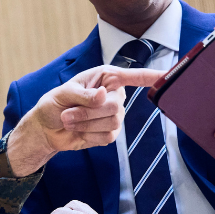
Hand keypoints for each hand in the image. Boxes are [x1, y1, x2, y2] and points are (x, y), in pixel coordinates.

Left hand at [7, 65, 165, 175]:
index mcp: (106, 78)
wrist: (46, 128)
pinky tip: (78, 130)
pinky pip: (107, 137)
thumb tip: (103, 95)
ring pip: (112, 123)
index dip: (151, 77)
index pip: (134, 76)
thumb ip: (84, 94)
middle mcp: (114, 95)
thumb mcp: (64, 93)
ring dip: (85, 124)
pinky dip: (88, 135)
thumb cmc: (54, 104)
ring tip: (68, 120)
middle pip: (116, 107)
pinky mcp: (109, 133)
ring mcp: (114, 115)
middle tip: (67, 114)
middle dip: (88, 113)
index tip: (167, 76)